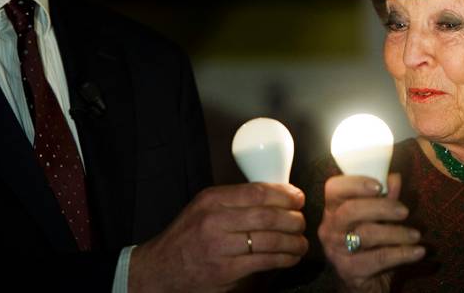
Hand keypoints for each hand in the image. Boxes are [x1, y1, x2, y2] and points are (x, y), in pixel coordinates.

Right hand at [129, 183, 307, 292]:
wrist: (161, 268)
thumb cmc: (188, 235)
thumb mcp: (203, 207)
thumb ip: (233, 200)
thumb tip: (275, 194)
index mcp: (212, 200)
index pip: (257, 192)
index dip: (285, 194)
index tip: (298, 197)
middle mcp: (215, 221)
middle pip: (268, 216)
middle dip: (293, 219)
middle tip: (302, 221)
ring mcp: (220, 248)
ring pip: (270, 240)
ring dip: (293, 241)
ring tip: (302, 242)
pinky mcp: (226, 271)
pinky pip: (264, 262)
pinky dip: (284, 258)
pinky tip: (291, 257)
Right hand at [318, 173, 423, 292]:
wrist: (365, 283)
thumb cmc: (371, 245)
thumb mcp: (378, 219)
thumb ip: (384, 197)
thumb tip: (394, 177)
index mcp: (333, 210)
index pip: (333, 188)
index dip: (355, 183)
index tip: (379, 185)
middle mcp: (330, 229)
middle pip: (350, 210)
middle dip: (381, 207)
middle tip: (405, 211)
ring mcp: (336, 251)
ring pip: (366, 234)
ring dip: (396, 232)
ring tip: (416, 235)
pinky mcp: (349, 271)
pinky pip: (378, 258)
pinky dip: (402, 253)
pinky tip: (418, 251)